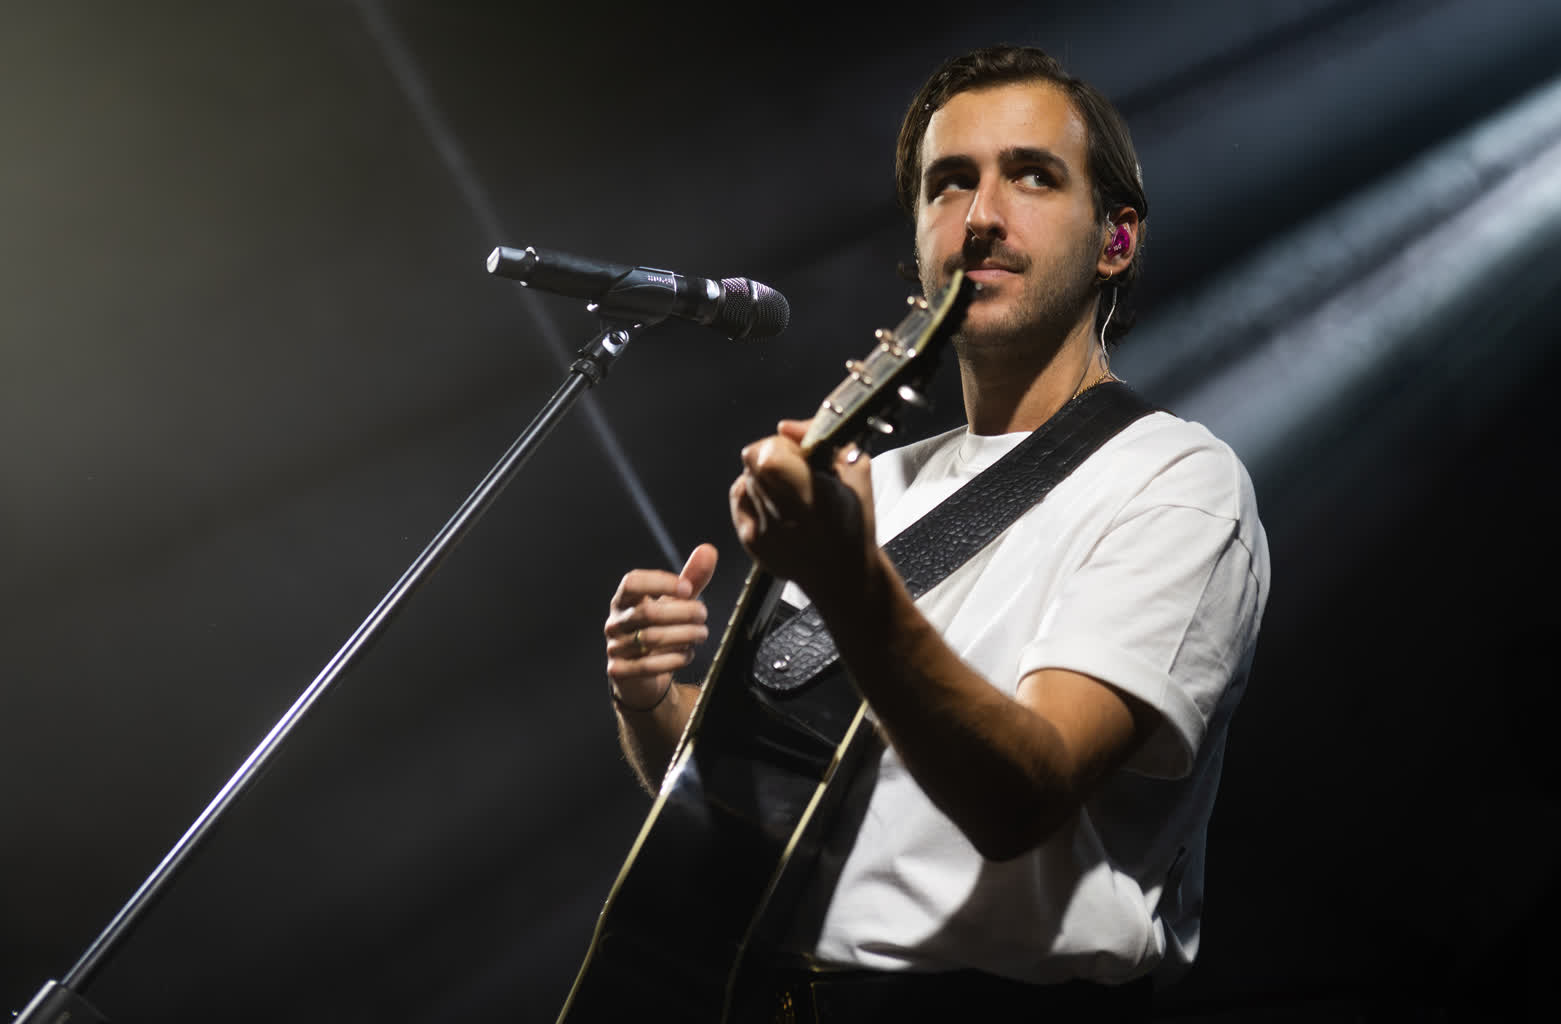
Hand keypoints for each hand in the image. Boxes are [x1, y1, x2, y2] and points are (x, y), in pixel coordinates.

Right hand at [604, 544, 717, 708]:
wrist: (642, 674)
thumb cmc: (659, 628)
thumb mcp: (676, 602)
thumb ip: (692, 577)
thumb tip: (709, 549)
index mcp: (624, 599)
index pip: (632, 582)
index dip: (660, 582)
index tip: (687, 588)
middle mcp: (615, 622)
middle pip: (647, 612)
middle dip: (682, 612)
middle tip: (703, 613)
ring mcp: (615, 647)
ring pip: (651, 639)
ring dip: (684, 635)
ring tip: (702, 633)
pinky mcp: (620, 671)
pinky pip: (648, 666)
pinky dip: (674, 659)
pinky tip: (688, 654)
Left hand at [729, 419, 876, 599]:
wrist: (842, 574)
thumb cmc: (853, 523)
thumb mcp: (856, 470)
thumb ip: (821, 438)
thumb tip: (787, 427)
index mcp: (814, 496)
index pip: (770, 453)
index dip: (783, 445)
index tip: (800, 455)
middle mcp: (784, 515)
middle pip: (753, 458)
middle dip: (773, 455)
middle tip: (795, 472)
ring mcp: (761, 529)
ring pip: (746, 476)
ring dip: (765, 476)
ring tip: (790, 493)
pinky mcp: (749, 539)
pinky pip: (740, 497)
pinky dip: (755, 494)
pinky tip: (777, 505)